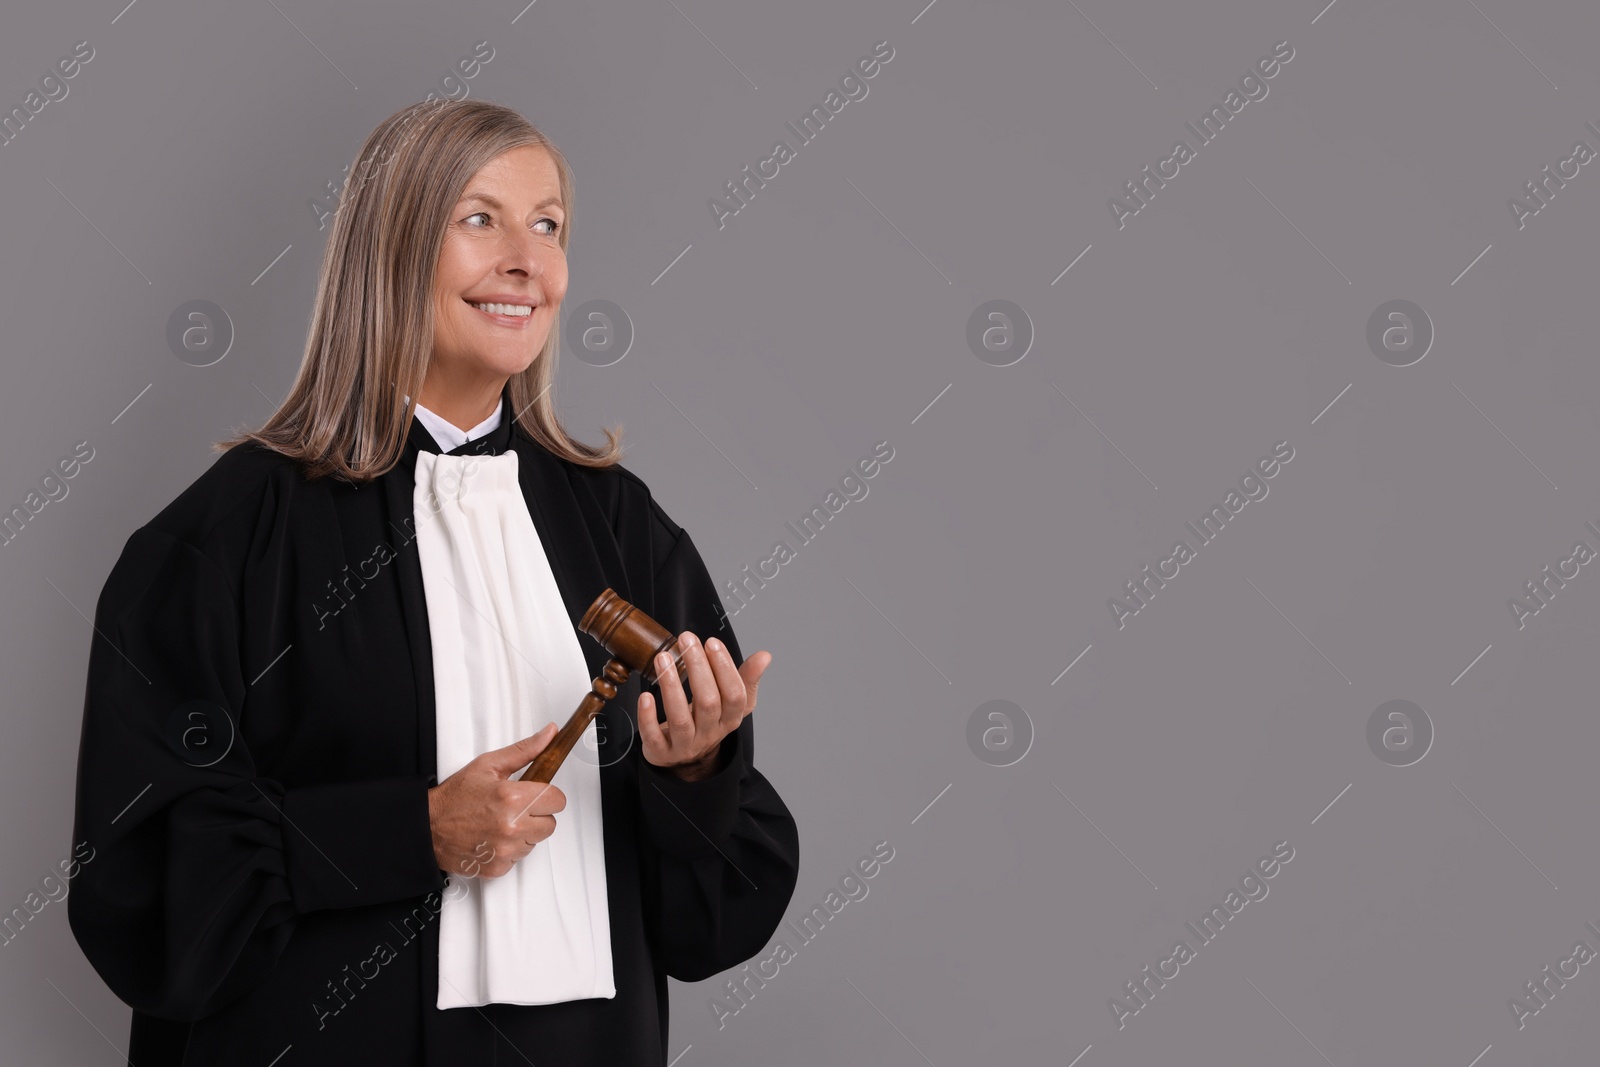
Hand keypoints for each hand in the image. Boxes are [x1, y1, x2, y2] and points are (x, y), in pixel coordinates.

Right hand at [427, 722, 566, 878]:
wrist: (428, 828)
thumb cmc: (455, 797)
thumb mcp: (488, 765)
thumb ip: (525, 750)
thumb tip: (549, 734)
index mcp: (512, 797)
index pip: (557, 800)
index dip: (547, 795)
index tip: (535, 794)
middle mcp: (511, 826)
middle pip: (550, 824)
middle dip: (537, 815)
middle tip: (516, 808)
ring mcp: (505, 850)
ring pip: (535, 842)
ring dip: (524, 833)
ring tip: (501, 822)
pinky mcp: (498, 867)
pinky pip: (519, 859)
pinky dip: (509, 850)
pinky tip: (493, 838)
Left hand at [639, 632, 769, 780]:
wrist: (685, 758)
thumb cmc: (706, 720)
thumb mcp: (729, 703)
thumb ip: (745, 679)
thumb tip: (764, 656)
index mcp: (730, 719)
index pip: (735, 695)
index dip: (725, 668)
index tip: (712, 642)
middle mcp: (710, 733)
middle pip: (708, 703)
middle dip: (698, 668)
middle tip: (686, 640)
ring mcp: (685, 745)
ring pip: (680, 718)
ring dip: (671, 686)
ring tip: (663, 658)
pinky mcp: (661, 752)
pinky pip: (654, 736)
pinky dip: (648, 716)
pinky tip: (645, 695)